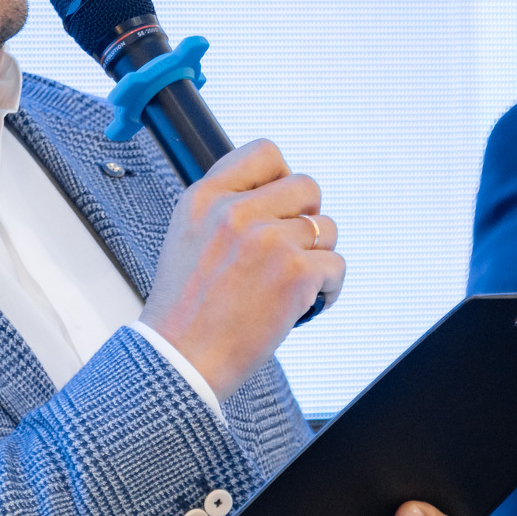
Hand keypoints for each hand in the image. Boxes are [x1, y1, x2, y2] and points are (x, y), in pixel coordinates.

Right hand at [140, 140, 342, 397]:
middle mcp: (236, 212)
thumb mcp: (187, 238)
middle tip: (290, 251)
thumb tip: (273, 196)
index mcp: (205, 198)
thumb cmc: (185, 312)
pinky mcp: (296, 273)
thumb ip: (224, 209)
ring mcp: (269, 241)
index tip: (279, 206)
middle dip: (306, 220)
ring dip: (317, 257)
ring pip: (327, 228)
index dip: (282, 178)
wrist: (180, 362)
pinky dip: (327, 289)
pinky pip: (336, 265)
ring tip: (290, 286)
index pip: (265, 153)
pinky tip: (302, 306)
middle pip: (307, 186)